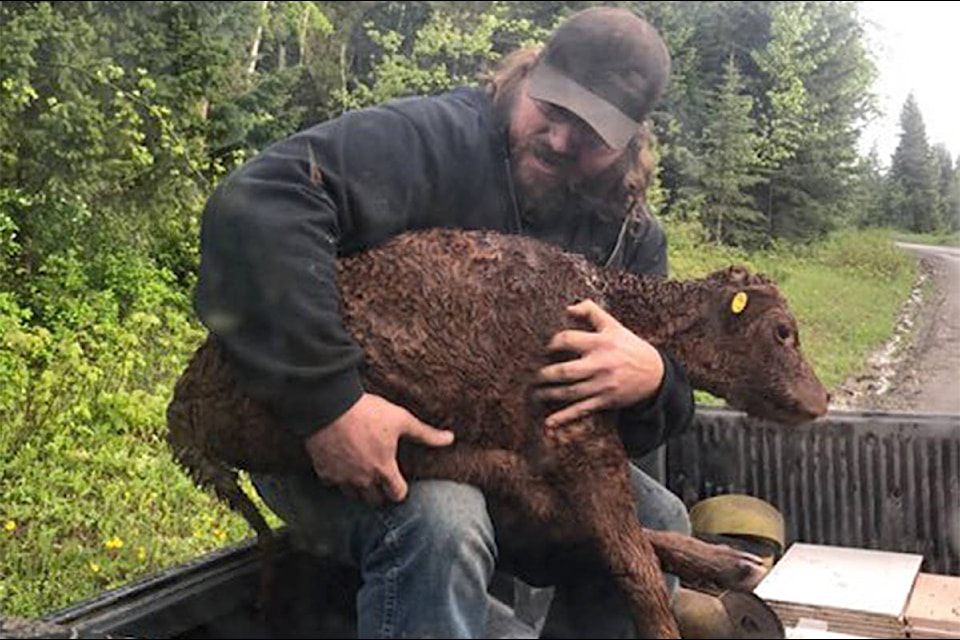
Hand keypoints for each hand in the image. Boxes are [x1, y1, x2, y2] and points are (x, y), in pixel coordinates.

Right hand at [303, 393, 454, 504]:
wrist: (330, 405)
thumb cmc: (368, 412)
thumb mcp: (401, 420)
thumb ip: (425, 434)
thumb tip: (451, 439)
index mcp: (384, 469)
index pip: (397, 495)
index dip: (400, 490)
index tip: (398, 482)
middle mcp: (363, 479)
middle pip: (374, 500)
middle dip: (380, 492)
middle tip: (381, 478)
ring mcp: (342, 477)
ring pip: (352, 495)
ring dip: (359, 488)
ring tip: (362, 473)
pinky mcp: (323, 472)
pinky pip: (332, 483)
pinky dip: (337, 477)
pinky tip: (340, 465)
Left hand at [534, 300, 663, 427]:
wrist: (655, 375)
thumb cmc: (630, 347)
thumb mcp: (614, 325)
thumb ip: (591, 312)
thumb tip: (568, 307)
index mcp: (600, 343)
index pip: (567, 340)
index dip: (551, 343)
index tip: (543, 347)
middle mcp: (600, 364)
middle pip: (565, 371)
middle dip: (545, 374)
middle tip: (532, 374)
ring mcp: (602, 385)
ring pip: (569, 392)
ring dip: (548, 394)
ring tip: (535, 393)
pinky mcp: (605, 401)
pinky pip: (580, 410)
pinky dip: (564, 417)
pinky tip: (548, 422)